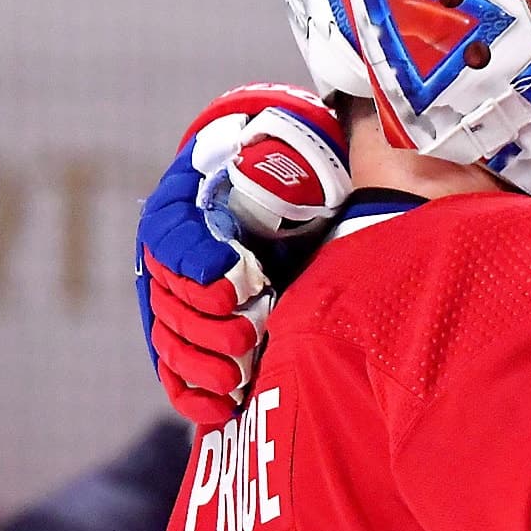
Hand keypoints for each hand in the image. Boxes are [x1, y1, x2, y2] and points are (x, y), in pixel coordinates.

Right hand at [135, 84, 348, 423]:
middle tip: (245, 334)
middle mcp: (175, 250)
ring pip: (170, 335)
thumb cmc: (309, 177)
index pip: (173, 236)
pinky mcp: (192, 340)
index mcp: (189, 201)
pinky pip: (176, 373)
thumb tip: (362, 123)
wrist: (311, 211)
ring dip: (201, 358)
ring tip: (238, 372)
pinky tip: (219, 407)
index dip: (198, 263)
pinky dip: (193, 393)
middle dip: (204, 320)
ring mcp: (179, 297)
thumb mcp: (308, 156)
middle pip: (168, 294)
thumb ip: (314, 149)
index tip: (236, 284)